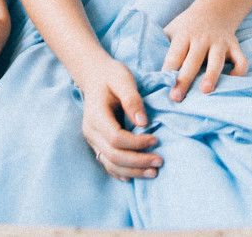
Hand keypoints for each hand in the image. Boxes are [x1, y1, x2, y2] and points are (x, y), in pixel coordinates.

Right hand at [72, 54, 160, 180]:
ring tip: (153, 172)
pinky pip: (107, 163)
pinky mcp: (97, 144)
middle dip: (138, 162)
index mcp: (96, 115)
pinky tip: (137, 175)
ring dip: (132, 171)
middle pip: (113, 155)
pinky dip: (122, 172)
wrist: (95, 76)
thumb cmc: (111, 75)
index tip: (156, 139)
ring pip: (110, 163)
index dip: (137, 143)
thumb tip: (143, 123)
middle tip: (160, 162)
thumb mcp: (122, 79)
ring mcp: (93, 140)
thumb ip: (132, 99)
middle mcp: (91, 131)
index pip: (116, 138)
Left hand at [162, 2, 246, 100]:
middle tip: (176, 97)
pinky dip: (239, 71)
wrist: (215, 9)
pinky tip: (231, 81)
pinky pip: (241, 60)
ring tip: (206, 91)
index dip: (167, 70)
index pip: (174, 54)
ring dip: (211, 75)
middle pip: (192, 60)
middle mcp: (202, 39)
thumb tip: (145, 71)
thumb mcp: (172, 30)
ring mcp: (220, 42)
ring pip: (217, 60)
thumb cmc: (187, 26)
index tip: (161, 85)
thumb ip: (161, 47)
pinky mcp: (235, 47)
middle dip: (184, 79)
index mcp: (184, 35)